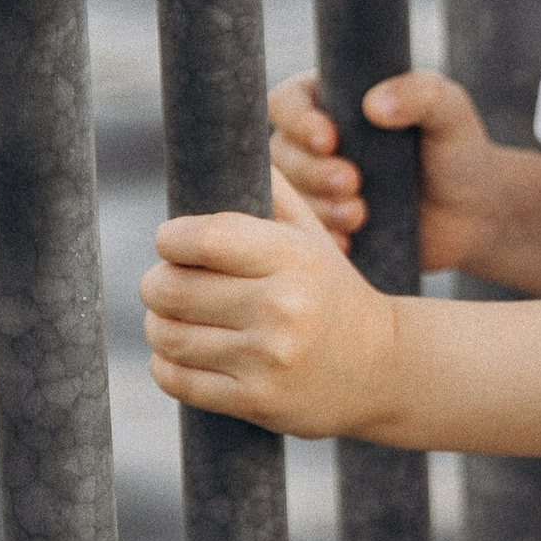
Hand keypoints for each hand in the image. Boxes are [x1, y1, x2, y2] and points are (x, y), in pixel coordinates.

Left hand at [143, 174, 405, 438]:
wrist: (382, 367)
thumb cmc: (333, 290)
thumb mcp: (314, 235)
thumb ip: (273, 192)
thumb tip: (228, 140)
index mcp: (293, 258)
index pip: (203, 237)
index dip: (172, 238)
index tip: (174, 242)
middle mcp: (281, 308)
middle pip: (172, 288)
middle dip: (158, 282)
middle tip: (168, 282)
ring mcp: (267, 359)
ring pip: (167, 334)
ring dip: (158, 324)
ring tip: (173, 316)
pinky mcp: (255, 400)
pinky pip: (176, 379)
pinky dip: (167, 364)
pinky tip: (184, 352)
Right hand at [268, 66, 509, 278]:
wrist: (473, 213)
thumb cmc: (458, 150)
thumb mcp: (450, 111)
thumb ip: (422, 93)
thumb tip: (375, 105)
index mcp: (333, 102)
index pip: (287, 102)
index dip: (298, 120)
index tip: (329, 139)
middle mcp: (314, 144)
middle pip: (280, 152)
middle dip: (311, 170)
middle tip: (351, 182)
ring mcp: (315, 188)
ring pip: (289, 195)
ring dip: (318, 206)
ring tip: (359, 214)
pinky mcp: (323, 226)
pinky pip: (302, 234)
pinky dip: (320, 238)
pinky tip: (349, 241)